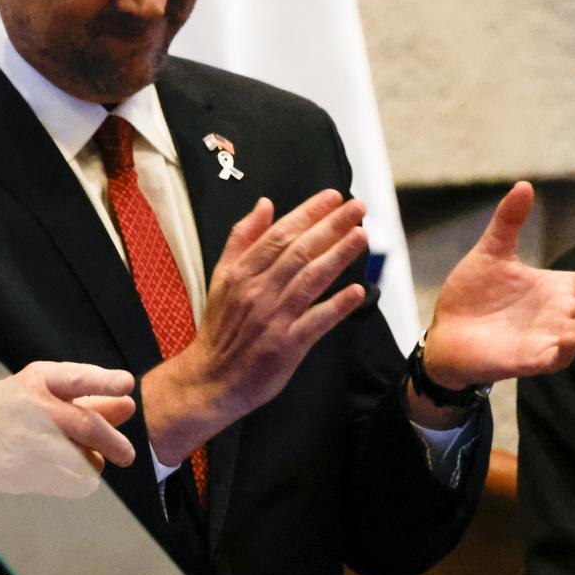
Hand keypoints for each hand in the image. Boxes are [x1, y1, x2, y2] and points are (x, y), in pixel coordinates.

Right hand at [0, 362, 135, 497]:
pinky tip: (65, 472)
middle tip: (127, 454)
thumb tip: (127, 406)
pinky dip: (80, 481)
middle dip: (114, 442)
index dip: (103, 381)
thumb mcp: (37, 392)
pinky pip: (77, 483)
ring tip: (79, 456)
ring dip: (93, 461)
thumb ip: (84, 399)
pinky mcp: (31, 474)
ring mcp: (31, 444)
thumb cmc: (3, 411)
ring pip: (86, 459)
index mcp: (36, 381)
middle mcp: (34, 409)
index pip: (75, 379)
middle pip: (87, 426)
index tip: (126, 384)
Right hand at [142, 189, 369, 463]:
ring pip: (309, 280)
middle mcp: (257, 291)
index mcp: (241, 273)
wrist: (211, 377)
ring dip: (338, 256)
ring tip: (362, 236)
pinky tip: (358, 291)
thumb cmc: (221, 326)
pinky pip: (316, 322)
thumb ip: (242, 239)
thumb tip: (264, 204)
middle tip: (358, 208)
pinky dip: (336, 306)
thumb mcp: (222, 276)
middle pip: (298, 252)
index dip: (307, 213)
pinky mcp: (286, 346)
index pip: (278, 235)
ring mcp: (272, 318)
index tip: (333, 196)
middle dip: (330, 227)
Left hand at [423, 181, 574, 390]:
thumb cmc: (472, 295)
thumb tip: (524, 184)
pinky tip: (564, 341)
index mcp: (557, 289)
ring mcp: (546, 339)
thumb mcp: (491, 253)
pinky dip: (563, 352)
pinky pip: (555, 360)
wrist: (444, 331)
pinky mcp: (528, 360)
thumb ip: (508, 222)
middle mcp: (559, 315)